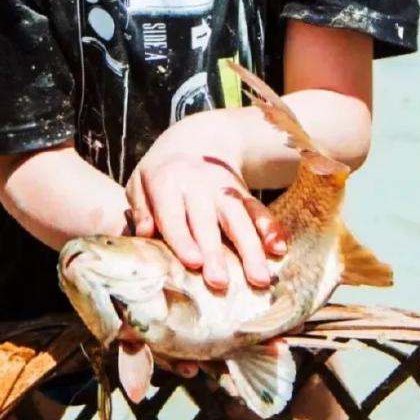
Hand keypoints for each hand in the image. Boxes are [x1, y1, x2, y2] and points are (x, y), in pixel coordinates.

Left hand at [125, 112, 286, 291]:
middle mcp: (198, 186)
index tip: (194, 263)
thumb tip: (144, 235)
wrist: (199, 137)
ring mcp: (224, 189)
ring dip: (250, 249)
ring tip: (259, 279)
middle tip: (219, 282)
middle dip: (215, 253)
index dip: (183, 239)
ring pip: (238, 219)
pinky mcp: (244, 194)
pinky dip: (270, 229)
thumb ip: (140, 209)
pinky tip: (278, 249)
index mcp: (167, 182)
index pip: (174, 214)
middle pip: (208, 222)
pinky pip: (258, 211)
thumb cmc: (163, 172)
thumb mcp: (140, 183)